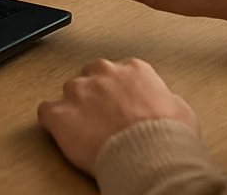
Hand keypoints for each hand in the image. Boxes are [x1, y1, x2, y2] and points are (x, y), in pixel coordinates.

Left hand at [38, 58, 198, 174]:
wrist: (150, 155)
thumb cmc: (167, 136)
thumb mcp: (179, 108)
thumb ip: (164, 97)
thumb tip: (164, 103)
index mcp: (133, 69)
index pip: (117, 71)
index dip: (117, 90)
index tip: (118, 104)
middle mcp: (104, 73)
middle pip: (90, 76)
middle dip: (94, 95)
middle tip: (101, 117)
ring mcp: (80, 91)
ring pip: (69, 91)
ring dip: (74, 107)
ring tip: (84, 129)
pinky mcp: (62, 114)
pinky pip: (47, 111)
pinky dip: (52, 121)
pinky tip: (61, 132)